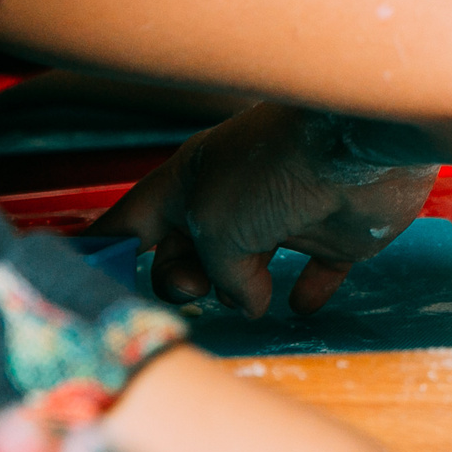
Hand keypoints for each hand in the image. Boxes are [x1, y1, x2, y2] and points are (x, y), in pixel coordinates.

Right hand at [90, 103, 435, 315]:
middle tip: (199, 286)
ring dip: (239, 292)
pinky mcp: (336, 234)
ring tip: (249, 297)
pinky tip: (302, 301)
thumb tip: (247, 301)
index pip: (134, 218)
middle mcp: (233, 197)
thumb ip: (216, 273)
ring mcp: (285, 215)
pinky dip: (308, 291)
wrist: (362, 149)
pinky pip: (317, 272)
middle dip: (180, 279)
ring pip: (246, 268)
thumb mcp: (213, 226)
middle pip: (185, 253)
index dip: (108, 249)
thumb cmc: (274, 172)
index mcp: (191, 180)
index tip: (88, 282)